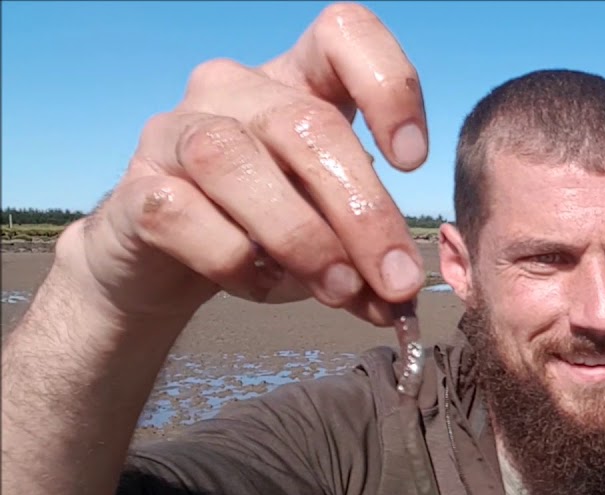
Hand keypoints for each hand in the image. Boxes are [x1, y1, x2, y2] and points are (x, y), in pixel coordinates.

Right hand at [60, 3, 426, 326]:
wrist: (163, 265)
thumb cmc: (264, 231)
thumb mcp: (332, 231)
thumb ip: (370, 251)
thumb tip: (401, 293)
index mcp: (297, 81)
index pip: (343, 34)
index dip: (387, 87)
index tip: (412, 162)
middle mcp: (233, 90)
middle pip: (306, 124)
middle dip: (362, 211)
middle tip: (395, 278)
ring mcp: (175, 132)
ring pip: (236, 162)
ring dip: (301, 237)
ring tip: (339, 289)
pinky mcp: (135, 190)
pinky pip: (182, 214)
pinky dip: (233, 260)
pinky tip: (260, 284)